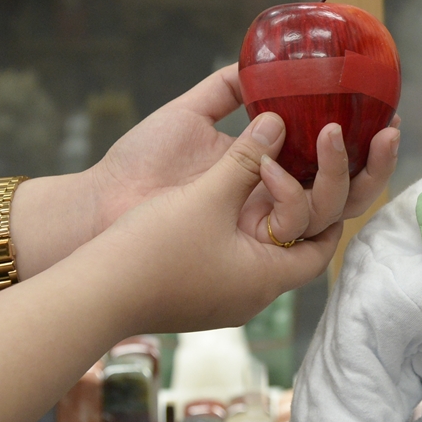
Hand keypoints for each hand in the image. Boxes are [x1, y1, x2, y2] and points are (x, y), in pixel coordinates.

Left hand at [88, 65, 398, 243]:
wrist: (101, 204)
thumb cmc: (140, 162)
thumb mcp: (191, 112)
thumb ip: (228, 89)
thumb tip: (261, 61)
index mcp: (269, 171)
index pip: (331, 164)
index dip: (362, 144)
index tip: (382, 113)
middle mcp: (276, 204)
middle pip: (347, 193)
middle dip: (375, 164)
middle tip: (389, 130)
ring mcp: (266, 230)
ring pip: (331, 214)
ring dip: (342, 175)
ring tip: (335, 135)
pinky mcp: (250, 251)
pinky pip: (296, 235)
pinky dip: (300, 199)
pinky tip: (289, 167)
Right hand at [88, 112, 347, 333]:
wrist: (87, 298)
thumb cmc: (151, 252)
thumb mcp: (206, 197)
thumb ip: (246, 159)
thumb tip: (278, 122)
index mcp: (268, 276)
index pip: (323, 244)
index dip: (333, 206)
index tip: (328, 168)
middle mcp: (253, 294)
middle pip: (298, 245)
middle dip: (305, 201)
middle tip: (305, 164)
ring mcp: (224, 297)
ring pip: (264, 249)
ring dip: (269, 211)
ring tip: (270, 172)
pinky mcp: (198, 292)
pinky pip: (235, 256)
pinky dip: (242, 225)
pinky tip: (230, 196)